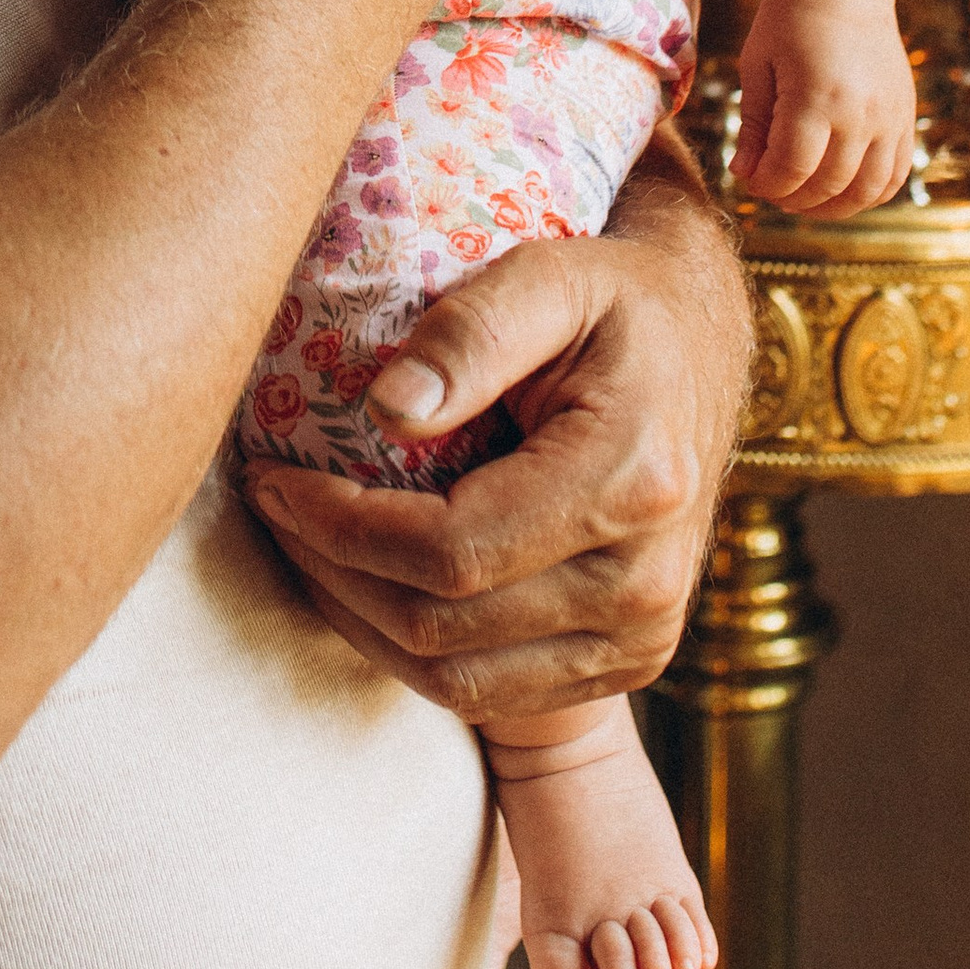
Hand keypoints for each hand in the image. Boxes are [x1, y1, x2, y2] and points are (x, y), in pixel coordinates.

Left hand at [243, 163, 747, 714]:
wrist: (698, 351)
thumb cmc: (614, 302)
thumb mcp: (548, 276)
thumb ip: (469, 333)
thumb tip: (385, 409)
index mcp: (631, 483)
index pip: (451, 551)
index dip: (342, 528)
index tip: (274, 478)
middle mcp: (646, 582)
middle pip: (444, 627)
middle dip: (333, 573)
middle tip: (270, 505)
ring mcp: (643, 637)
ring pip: (458, 680)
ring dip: (359, 621)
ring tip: (304, 544)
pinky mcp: (629, 662)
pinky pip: (491, 693)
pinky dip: (411, 648)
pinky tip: (366, 580)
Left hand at [733, 0, 913, 213]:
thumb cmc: (788, 22)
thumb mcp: (758, 67)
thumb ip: (753, 125)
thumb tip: (745, 174)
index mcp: (816, 95)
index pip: (792, 167)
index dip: (767, 184)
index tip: (751, 178)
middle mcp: (860, 112)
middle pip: (829, 184)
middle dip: (792, 197)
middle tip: (772, 189)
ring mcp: (889, 118)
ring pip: (867, 191)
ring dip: (832, 207)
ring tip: (803, 198)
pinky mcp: (904, 118)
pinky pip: (894, 176)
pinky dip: (868, 195)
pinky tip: (840, 191)